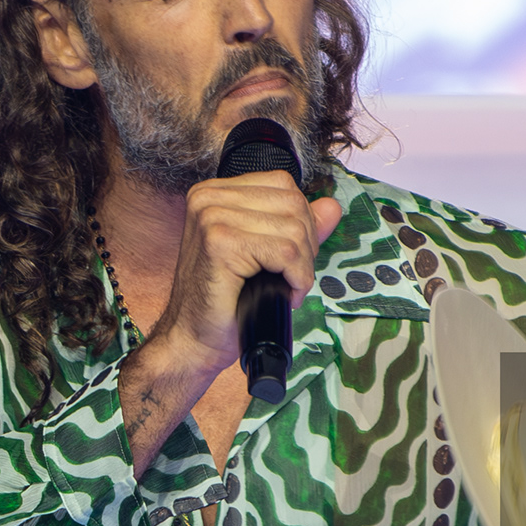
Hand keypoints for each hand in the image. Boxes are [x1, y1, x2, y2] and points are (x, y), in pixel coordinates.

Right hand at [118, 173, 340, 469]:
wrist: (193, 340)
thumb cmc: (225, 303)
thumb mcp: (266, 255)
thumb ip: (297, 226)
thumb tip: (331, 206)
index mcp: (214, 193)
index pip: (283, 185)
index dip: (300, 223)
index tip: (288, 259)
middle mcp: (208, 198)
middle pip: (292, 204)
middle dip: (305, 247)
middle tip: (289, 279)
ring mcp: (211, 217)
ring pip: (293, 229)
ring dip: (301, 267)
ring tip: (284, 288)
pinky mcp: (220, 243)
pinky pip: (286, 251)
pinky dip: (296, 277)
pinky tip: (283, 294)